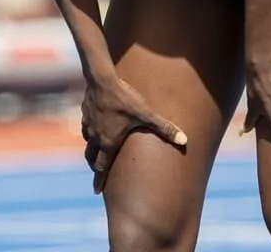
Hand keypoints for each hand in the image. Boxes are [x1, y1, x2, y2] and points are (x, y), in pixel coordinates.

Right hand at [81, 76, 187, 193]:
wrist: (102, 79)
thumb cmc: (125, 99)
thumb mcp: (147, 114)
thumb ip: (165, 128)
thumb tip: (184, 140)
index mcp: (109, 142)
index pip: (102, 168)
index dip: (100, 181)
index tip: (97, 191)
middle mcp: (96, 137)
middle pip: (92, 158)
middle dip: (95, 167)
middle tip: (97, 174)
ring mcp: (88, 124)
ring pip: (88, 143)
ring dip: (92, 150)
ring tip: (96, 152)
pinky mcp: (85, 112)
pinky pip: (85, 127)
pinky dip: (89, 132)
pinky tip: (95, 127)